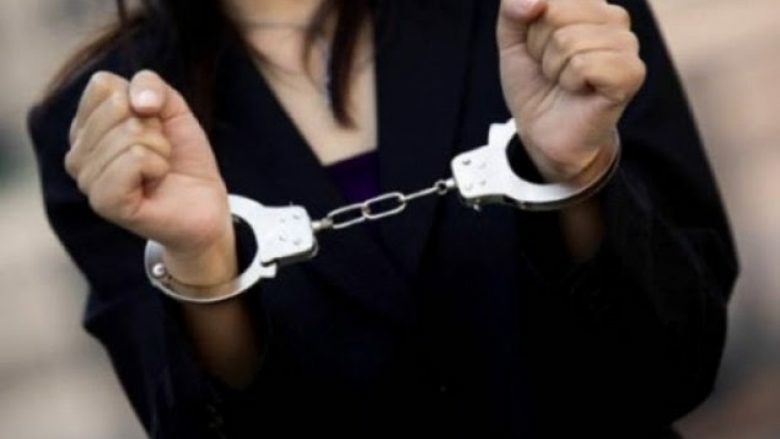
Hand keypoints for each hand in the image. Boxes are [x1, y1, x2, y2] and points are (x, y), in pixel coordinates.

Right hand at [65, 70, 235, 286]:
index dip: (143, 101)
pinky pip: (135, 159)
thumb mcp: (172, 109)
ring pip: (129, 134)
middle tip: (159, 153)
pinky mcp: (104, 202)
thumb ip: (150, 85)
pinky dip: (158, 165)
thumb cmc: (183, 158)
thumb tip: (137, 101)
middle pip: (116, 107)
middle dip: (154, 128)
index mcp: (85, 128)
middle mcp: (77, 154)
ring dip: (160, 149)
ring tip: (159, 170)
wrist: (204, 205)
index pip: (103, 85)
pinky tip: (156, 182)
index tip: (154, 128)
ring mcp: (87, 180)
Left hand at [497, 0, 645, 180]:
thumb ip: (513, 9)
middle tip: (551, 68)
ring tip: (563, 81)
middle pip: (554, 13)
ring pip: (567, 40)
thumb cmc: (534, 82)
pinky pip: (583, 64)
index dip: (529, 27)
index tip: (539, 49)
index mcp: (588, 3)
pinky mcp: (631, 72)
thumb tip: (536, 1)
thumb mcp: (512, 41)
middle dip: (539, 47)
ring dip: (553, 68)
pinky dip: (569, 82)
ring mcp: (627, 43)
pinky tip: (579, 91)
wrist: (543, 132)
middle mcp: (613, 16)